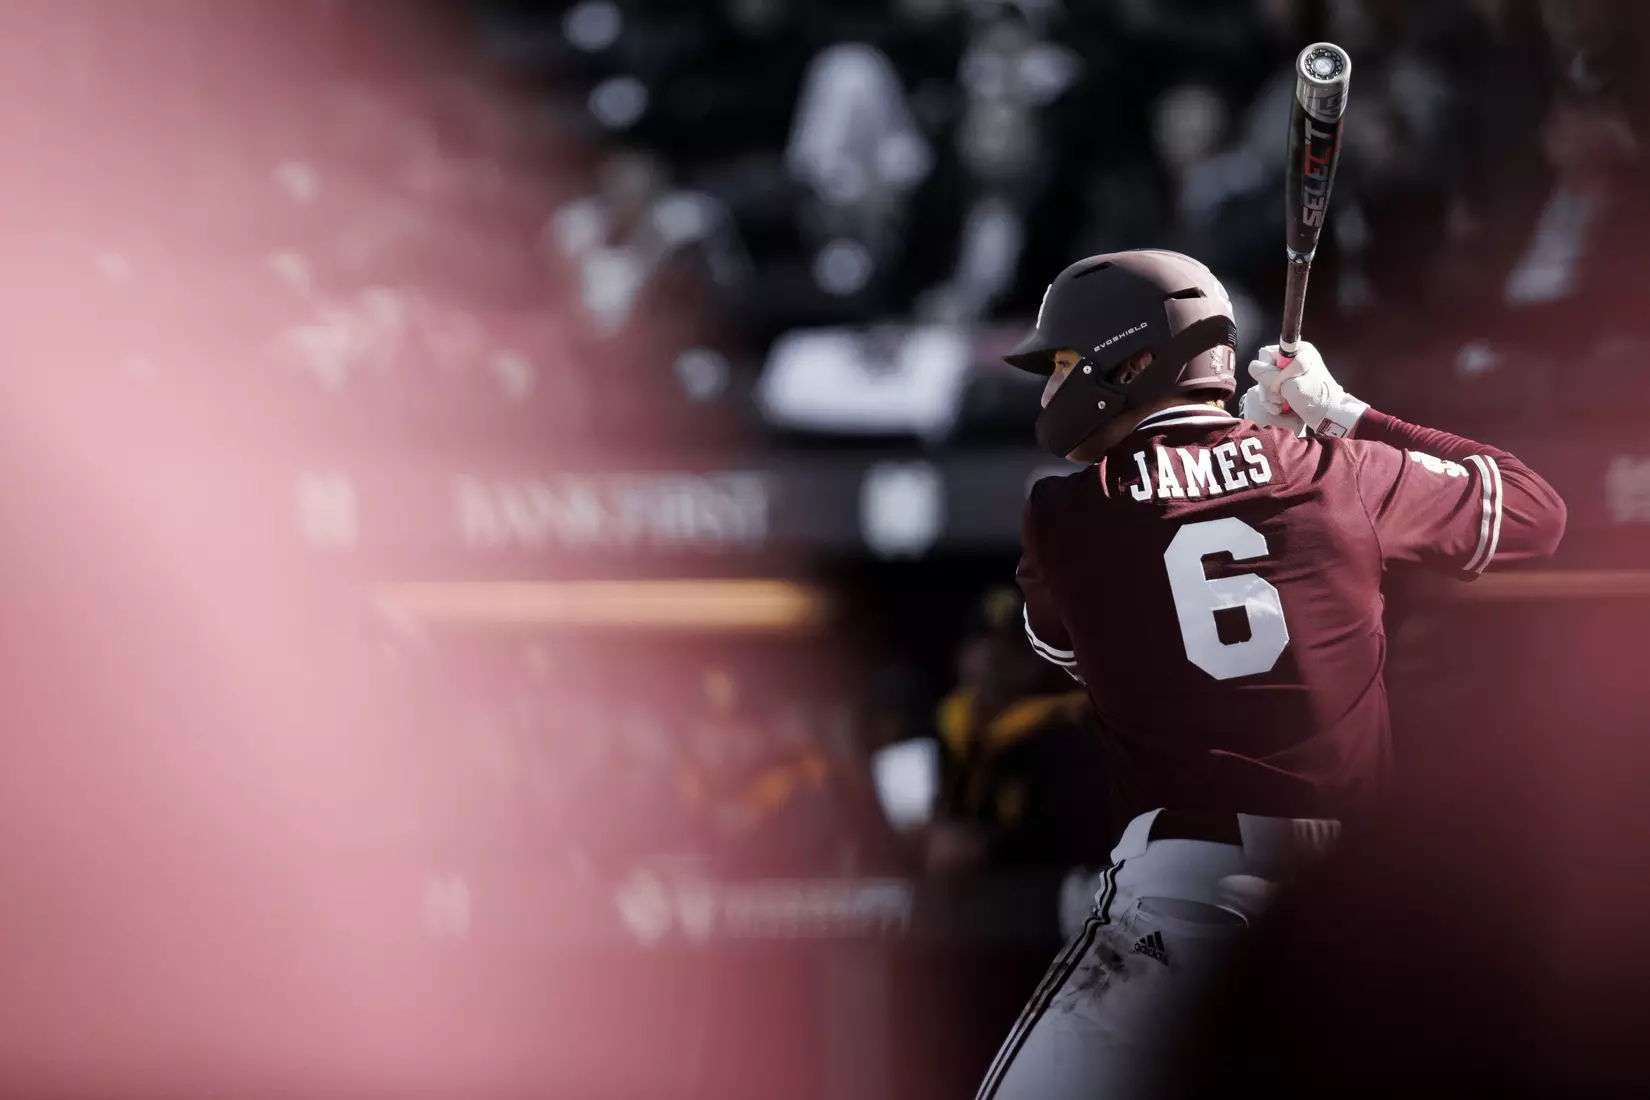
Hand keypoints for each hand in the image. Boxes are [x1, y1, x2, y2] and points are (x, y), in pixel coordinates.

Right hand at [1247, 341, 1368, 437]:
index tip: (1277, 384)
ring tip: (1279, 406)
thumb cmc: (1314, 397)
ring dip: (1270, 396)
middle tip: (1279, 398)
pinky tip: (1279, 408)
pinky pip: (1273, 390)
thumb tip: (1253, 367)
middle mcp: (1294, 359)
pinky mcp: (1290, 386)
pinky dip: (1273, 401)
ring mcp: (1291, 374)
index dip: (1267, 371)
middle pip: (1266, 370)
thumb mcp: (1290, 384)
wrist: (1330, 416)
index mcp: (1298, 351)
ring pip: (1267, 382)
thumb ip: (1268, 374)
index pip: (1267, 355)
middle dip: (1268, 387)